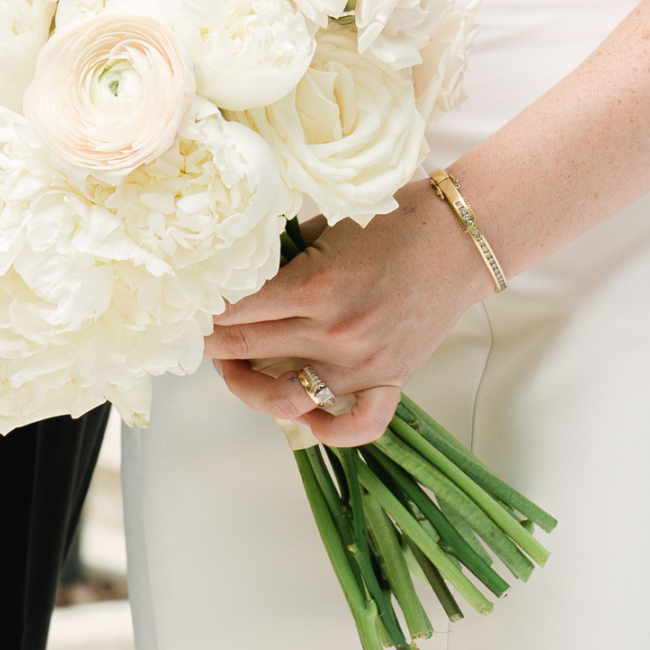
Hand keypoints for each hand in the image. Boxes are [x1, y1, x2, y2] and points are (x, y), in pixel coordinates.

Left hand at [206, 189, 489, 449]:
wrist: (461, 237)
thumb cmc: (393, 220)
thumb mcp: (324, 227)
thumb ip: (280, 261)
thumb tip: (231, 283)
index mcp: (314, 287)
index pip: (232, 312)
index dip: (200, 310)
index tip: (188, 305)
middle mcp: (335, 334)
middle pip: (243, 353)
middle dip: (211, 343)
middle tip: (202, 332)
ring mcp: (363, 365)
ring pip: (283, 399)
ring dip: (250, 387)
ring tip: (240, 368)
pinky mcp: (391, 382)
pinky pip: (355, 427)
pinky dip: (326, 429)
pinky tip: (305, 414)